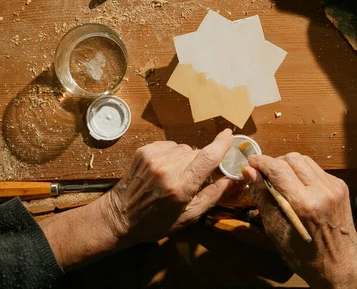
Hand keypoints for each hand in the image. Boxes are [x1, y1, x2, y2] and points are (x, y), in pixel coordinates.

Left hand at [101, 129, 234, 247]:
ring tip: (174, 176)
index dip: (221, 144)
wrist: (121, 216)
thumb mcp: (189, 216)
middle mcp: (167, 168)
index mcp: (181, 187)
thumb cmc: (157, 221)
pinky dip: (171, 155)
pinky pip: (169, 146)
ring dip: (185, 159)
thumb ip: (214, 195)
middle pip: (197, 153)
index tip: (229, 134)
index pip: (207, 157)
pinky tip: (164, 170)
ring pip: (184, 148)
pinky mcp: (144, 150)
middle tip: (192, 179)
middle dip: (200, 162)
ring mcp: (154, 157)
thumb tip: (236, 180)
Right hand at [242, 153, 356, 288]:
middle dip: (274, 162)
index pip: (278, 168)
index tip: (250, 163)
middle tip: (264, 175)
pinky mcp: (340, 187)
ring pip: (305, 160)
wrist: (339, 266)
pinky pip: (316, 170)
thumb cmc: (303, 255)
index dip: (261, 161)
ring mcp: (334, 187)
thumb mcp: (275, 229)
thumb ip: (262, 196)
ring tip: (280, 181)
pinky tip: (297, 187)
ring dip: (288, 165)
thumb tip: (248, 172)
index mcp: (304, 204)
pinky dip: (302, 173)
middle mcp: (322, 190)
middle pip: (292, 158)